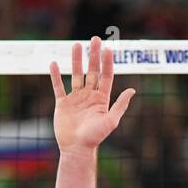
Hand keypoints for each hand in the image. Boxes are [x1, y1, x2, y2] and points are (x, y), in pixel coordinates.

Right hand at [50, 36, 135, 152]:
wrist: (76, 149)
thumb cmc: (95, 137)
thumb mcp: (110, 121)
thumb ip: (120, 105)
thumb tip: (132, 90)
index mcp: (102, 99)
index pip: (106, 76)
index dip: (107, 63)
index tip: (108, 49)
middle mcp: (89, 96)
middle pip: (92, 71)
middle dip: (93, 55)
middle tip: (95, 39)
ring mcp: (76, 98)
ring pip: (76, 75)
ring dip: (76, 60)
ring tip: (76, 45)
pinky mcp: (63, 103)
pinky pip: (58, 86)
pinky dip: (55, 75)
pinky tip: (54, 63)